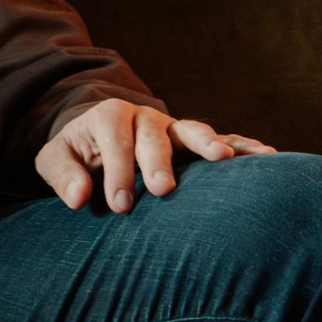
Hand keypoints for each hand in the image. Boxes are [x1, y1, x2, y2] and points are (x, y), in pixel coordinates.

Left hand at [35, 98, 276, 213]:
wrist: (98, 137)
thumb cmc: (78, 154)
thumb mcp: (56, 158)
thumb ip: (62, 175)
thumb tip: (78, 196)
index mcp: (110, 116)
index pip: (114, 143)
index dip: (117, 173)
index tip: (119, 204)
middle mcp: (146, 117)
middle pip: (154, 136)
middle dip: (158, 161)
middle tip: (162, 189)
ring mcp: (174, 127)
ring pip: (192, 131)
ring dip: (208, 143)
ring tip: (224, 158)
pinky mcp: (194, 141)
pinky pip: (223, 139)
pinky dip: (242, 146)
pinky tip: (265, 155)